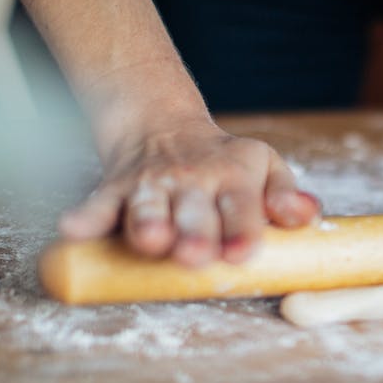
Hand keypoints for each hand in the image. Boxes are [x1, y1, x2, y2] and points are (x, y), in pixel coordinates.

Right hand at [58, 118, 319, 265]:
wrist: (163, 127)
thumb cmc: (226, 163)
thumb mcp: (264, 167)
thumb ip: (285, 195)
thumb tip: (309, 216)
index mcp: (234, 179)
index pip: (243, 206)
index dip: (243, 229)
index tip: (242, 253)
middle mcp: (193, 182)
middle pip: (194, 212)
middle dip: (194, 234)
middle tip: (194, 256)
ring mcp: (152, 186)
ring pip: (147, 207)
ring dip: (147, 225)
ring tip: (149, 242)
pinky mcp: (116, 189)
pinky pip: (98, 204)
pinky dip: (85, 218)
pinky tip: (73, 231)